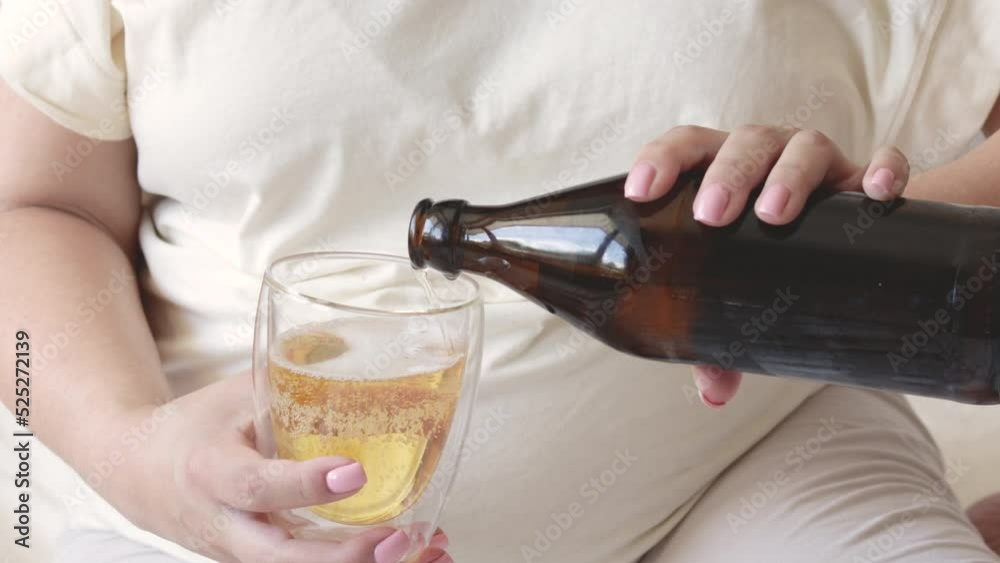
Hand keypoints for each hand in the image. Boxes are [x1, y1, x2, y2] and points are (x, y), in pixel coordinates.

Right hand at [100, 374, 451, 562]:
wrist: (138, 473)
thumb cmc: (195, 428)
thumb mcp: (235, 394)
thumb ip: (289, 378)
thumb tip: (354, 342)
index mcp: (214, 472)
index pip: (260, 486)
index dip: (306, 484)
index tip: (353, 473)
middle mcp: (227, 525)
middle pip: (282, 559)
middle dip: (344, 557)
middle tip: (398, 537)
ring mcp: (242, 553)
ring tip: (426, 553)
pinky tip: (414, 557)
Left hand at [623, 125, 910, 407]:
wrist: (845, 249)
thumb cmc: (769, 262)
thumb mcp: (742, 294)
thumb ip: (722, 342)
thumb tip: (714, 393)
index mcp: (723, 172)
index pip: (688, 147)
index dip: (662, 159)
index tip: (641, 191)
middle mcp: (768, 158)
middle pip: (746, 144)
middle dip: (728, 175)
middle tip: (713, 215)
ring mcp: (820, 166)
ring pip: (806, 148)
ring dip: (789, 175)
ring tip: (776, 215)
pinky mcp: (866, 182)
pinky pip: (883, 162)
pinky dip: (881, 170)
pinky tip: (874, 194)